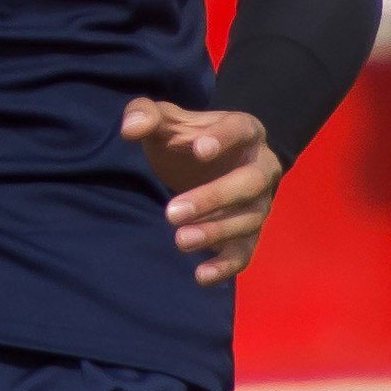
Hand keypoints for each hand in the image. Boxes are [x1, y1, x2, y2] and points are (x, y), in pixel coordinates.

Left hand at [120, 98, 285, 285]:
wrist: (208, 162)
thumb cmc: (187, 139)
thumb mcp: (166, 121)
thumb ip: (146, 115)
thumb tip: (130, 128)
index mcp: (244, 131)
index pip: (240, 130)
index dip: (223, 139)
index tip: (198, 149)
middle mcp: (260, 168)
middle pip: (249, 182)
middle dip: (214, 197)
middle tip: (172, 213)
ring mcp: (258, 203)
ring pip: (247, 220)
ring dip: (215, 232)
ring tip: (180, 240)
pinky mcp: (249, 233)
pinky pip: (245, 251)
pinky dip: (226, 266)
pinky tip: (200, 275)